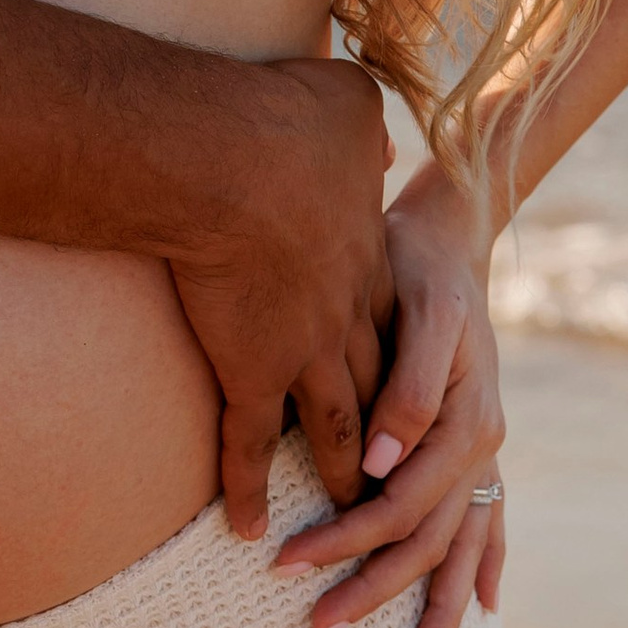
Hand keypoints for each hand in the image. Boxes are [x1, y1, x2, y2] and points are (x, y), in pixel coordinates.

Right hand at [163, 56, 394, 541]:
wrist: (228, 161)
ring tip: (343, 514)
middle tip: (394, 473)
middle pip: (381, 393)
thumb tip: (369, 128)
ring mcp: (304, 353)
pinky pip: (249, 445)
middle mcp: (350, 318)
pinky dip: (247, 487)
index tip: (399, 386)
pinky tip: (245, 521)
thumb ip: (361, 126)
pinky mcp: (251, 371)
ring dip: (340, 478)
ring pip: (335, 432)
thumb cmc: (280, 123)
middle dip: (391, 438)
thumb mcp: (345, 106)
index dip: (399, 362)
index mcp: (373, 264)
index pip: (396, 329)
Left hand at [272, 156, 505, 627]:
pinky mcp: (476, 442)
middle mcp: (483, 446)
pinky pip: (490, 520)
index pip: (399, 507)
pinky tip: (487, 605)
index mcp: (466, 422)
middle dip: (372, 591)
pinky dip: (487, 565)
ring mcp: (486, 450)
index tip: (283, 564)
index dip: (344, 540)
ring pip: (462, 547)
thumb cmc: (420, 269)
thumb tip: (377, 466)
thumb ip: (407, 389)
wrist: (446, 234)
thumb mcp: (421, 313)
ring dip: (438, 608)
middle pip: (427, 543)